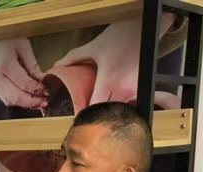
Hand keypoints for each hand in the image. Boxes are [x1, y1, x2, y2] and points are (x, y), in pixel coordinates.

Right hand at [0, 39, 47, 109]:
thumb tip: (43, 82)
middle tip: (45, 102)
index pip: (24, 84)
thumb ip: (33, 67)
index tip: (48, 91)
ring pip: (11, 101)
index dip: (37, 90)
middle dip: (33, 102)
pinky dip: (19, 103)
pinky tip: (30, 101)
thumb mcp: (25, 48)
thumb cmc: (9, 39)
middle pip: (17, 97)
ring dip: (26, 105)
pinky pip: (7, 100)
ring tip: (39, 103)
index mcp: (5, 65)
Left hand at [52, 14, 175, 106]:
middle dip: (98, 114)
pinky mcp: (142, 87)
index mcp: (108, 80)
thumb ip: (73, 58)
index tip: (79, 114)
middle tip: (89, 112)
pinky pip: (132, 103)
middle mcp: (123, 88)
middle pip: (107, 113)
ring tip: (103, 105)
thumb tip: (58, 65)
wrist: (144, 27)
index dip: (86, 113)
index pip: (95, 107)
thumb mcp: (93, 47)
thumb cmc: (120, 35)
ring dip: (111, 110)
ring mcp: (134, 89)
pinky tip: (117, 99)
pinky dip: (123, 104)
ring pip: (120, 110)